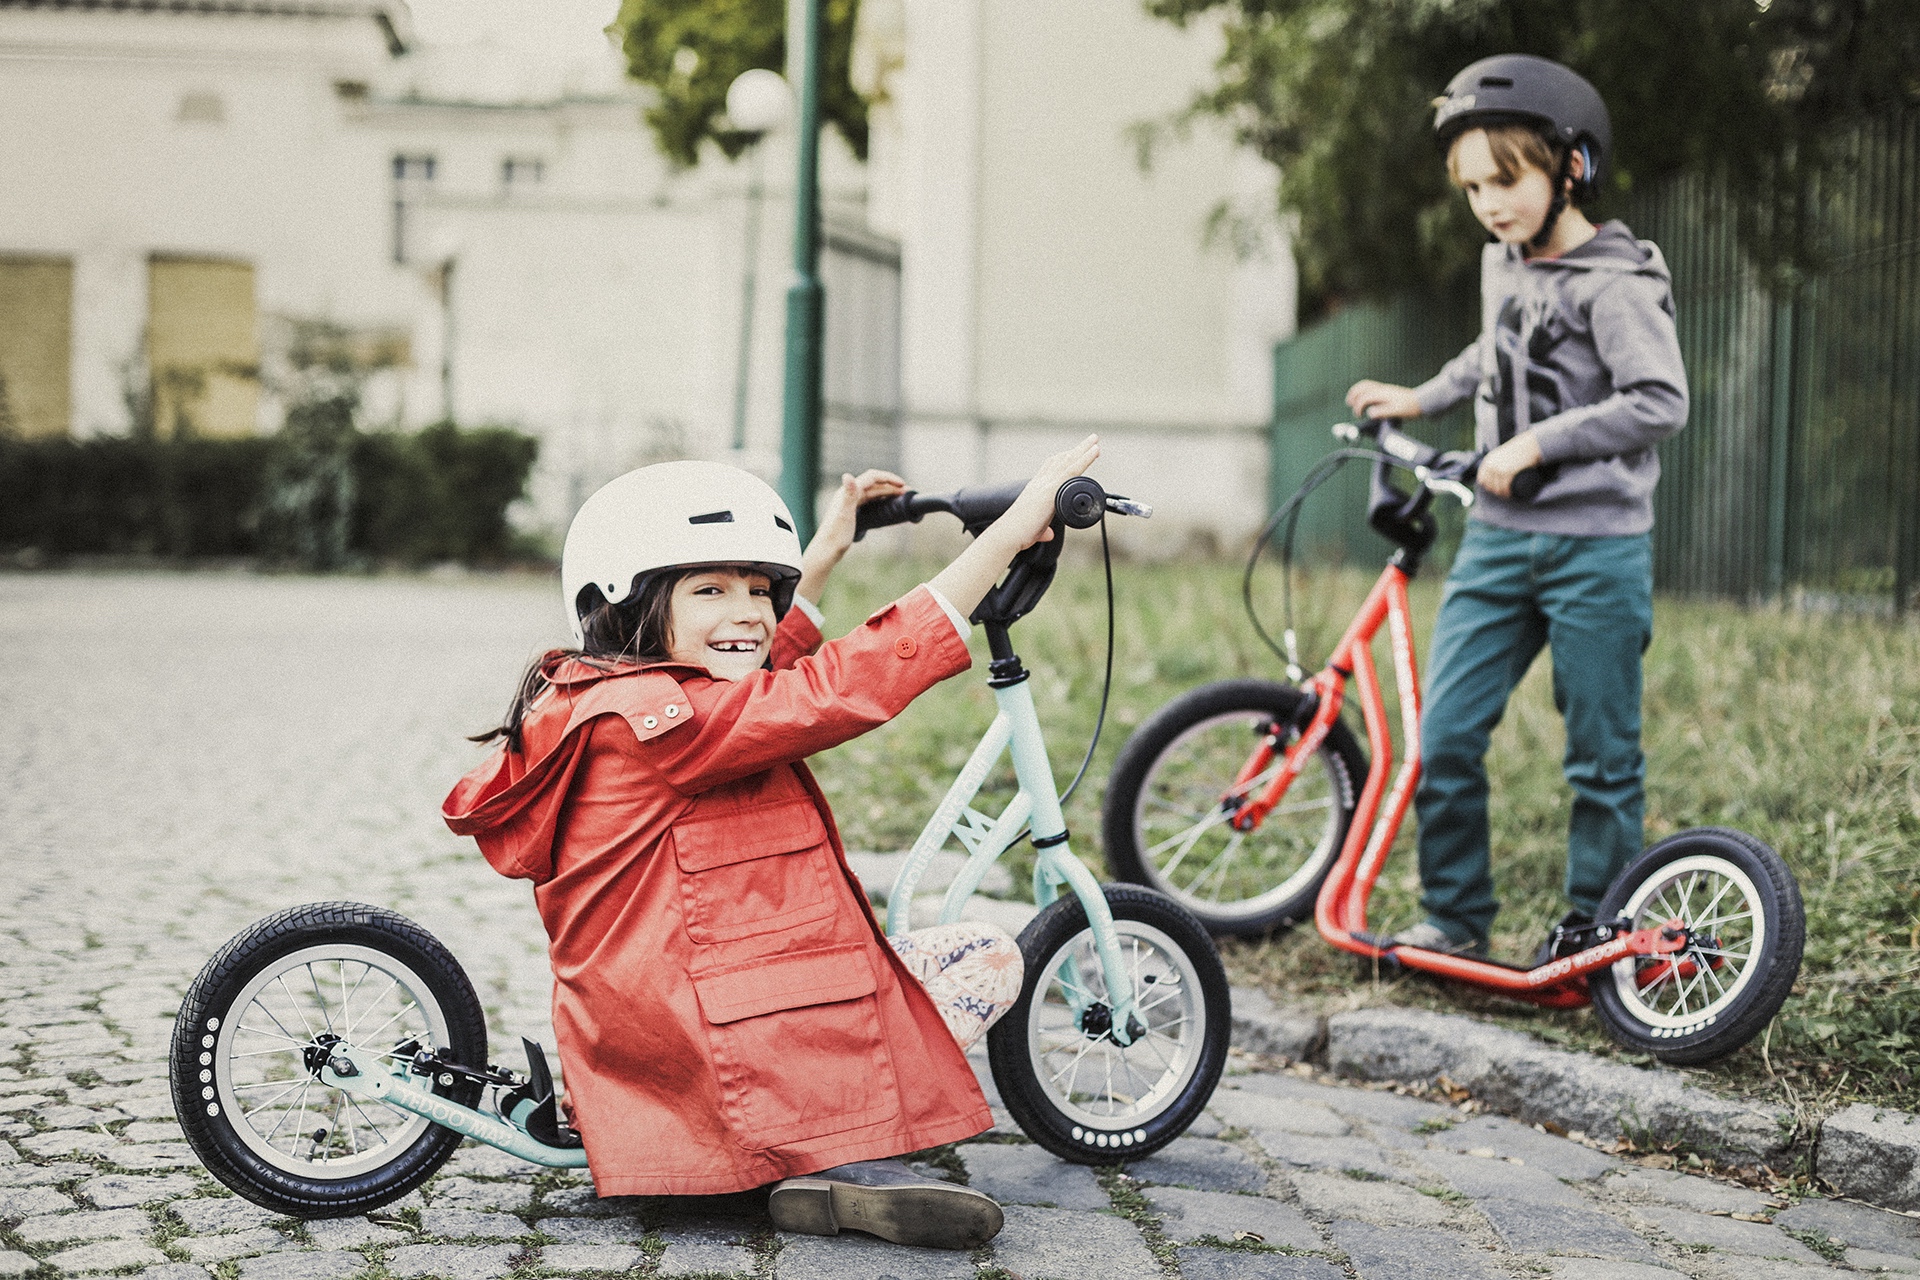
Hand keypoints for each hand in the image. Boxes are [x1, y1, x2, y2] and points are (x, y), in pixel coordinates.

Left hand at [797, 469, 907, 603]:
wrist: (826, 550)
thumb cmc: (835, 535)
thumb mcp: (845, 515)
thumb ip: (848, 495)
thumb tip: (847, 475)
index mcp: (848, 491)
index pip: (872, 477)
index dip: (889, 478)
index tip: (903, 485)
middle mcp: (849, 494)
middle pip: (874, 483)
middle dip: (891, 485)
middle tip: (906, 491)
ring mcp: (850, 502)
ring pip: (873, 492)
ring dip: (887, 492)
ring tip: (901, 497)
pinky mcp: (852, 511)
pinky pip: (870, 500)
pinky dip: (881, 499)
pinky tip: (887, 505)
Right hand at [990, 434, 1101, 551]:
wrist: (1009, 533)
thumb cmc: (1018, 532)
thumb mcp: (1035, 529)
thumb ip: (1044, 530)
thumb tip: (1049, 534)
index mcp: (1035, 488)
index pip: (1050, 467)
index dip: (1063, 458)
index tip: (1073, 452)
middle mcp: (1040, 482)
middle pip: (1060, 459)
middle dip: (1076, 450)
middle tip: (1091, 440)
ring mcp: (1046, 484)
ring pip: (1068, 461)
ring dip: (1083, 449)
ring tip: (1095, 440)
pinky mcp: (1052, 489)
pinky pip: (1072, 469)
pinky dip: (1084, 459)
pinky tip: (1094, 451)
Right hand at [1345, 380, 1421, 419]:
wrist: (1422, 402)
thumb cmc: (1410, 408)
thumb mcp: (1396, 412)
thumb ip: (1382, 412)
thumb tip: (1370, 413)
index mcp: (1383, 394)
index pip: (1364, 397)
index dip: (1358, 407)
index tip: (1359, 416)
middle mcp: (1382, 389)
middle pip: (1362, 386)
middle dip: (1353, 395)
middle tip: (1349, 404)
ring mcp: (1384, 389)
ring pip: (1366, 385)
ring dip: (1358, 392)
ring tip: (1354, 401)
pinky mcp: (1387, 391)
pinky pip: (1371, 388)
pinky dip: (1364, 393)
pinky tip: (1366, 401)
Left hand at [1477, 432, 1542, 498]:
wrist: (1528, 445)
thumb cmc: (1517, 450)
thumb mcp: (1500, 454)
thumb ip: (1494, 462)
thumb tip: (1492, 474)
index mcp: (1488, 460)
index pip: (1481, 478)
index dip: (1486, 485)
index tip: (1492, 488)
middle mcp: (1491, 465)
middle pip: (1489, 485)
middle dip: (1495, 490)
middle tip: (1501, 492)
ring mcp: (1499, 469)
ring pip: (1497, 488)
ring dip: (1502, 493)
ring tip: (1506, 494)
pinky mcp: (1508, 473)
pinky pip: (1505, 487)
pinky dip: (1507, 492)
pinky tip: (1510, 494)